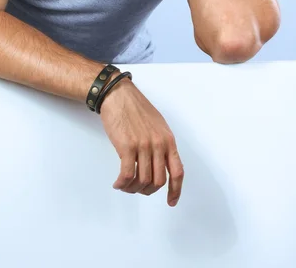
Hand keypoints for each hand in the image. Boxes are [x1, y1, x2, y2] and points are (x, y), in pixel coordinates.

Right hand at [99, 78, 183, 206]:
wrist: (119, 95)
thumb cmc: (136, 108)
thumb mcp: (157, 125)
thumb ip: (162, 144)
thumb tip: (161, 164)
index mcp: (168, 140)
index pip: (177, 171)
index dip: (176, 190)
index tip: (171, 201)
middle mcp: (158, 144)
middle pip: (158, 181)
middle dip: (147, 191)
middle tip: (138, 190)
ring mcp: (143, 146)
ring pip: (142, 181)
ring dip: (132, 189)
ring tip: (125, 186)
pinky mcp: (127, 146)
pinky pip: (127, 175)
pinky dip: (122, 184)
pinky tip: (118, 183)